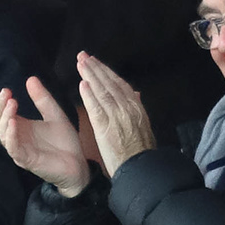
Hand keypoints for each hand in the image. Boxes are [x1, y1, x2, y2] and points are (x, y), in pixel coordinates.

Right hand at [0, 78, 90, 195]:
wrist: (78, 165)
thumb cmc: (65, 142)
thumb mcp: (55, 114)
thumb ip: (43, 99)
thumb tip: (30, 78)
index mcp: (21, 127)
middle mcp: (17, 138)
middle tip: (5, 92)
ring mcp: (20, 150)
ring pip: (3, 134)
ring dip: (4, 117)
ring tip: (11, 102)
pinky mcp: (27, 161)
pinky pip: (13, 148)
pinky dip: (11, 135)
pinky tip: (13, 122)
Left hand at [76, 56, 155, 174]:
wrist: (142, 169)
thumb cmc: (142, 151)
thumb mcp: (144, 126)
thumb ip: (137, 108)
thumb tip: (137, 93)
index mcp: (137, 107)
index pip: (120, 84)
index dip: (107, 72)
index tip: (96, 62)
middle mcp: (128, 108)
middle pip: (109, 83)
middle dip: (96, 68)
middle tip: (83, 56)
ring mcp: (117, 117)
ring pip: (102, 91)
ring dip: (90, 75)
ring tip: (80, 63)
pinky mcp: (106, 127)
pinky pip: (96, 108)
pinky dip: (89, 95)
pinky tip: (82, 84)